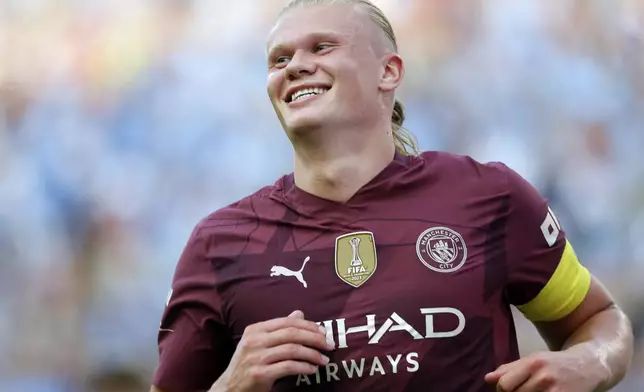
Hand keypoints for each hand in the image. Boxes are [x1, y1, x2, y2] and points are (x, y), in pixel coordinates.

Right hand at [212, 310, 332, 391]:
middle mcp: (254, 340)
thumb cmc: (247, 364)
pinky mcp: (260, 374)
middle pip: (292, 333)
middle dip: (314, 338)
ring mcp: (256, 357)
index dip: (308, 325)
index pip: (287, 322)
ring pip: (292, 350)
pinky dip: (304, 367)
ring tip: (323, 360)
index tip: (323, 331)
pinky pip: (288, 367)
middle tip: (329, 344)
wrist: (229, 388)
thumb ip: (279, 329)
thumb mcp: (259, 343)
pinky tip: (312, 369)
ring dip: (312, 355)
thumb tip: (299, 313)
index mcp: (255, 329)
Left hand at [485, 350, 605, 391]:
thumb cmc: (555, 363)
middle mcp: (544, 377)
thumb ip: (509, 369)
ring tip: (534, 391)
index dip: (502, 390)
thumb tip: (487, 378)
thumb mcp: (532, 360)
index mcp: (533, 363)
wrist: (589, 366)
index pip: (504, 385)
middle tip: (525, 389)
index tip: (508, 389)